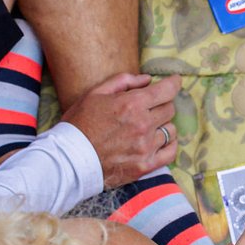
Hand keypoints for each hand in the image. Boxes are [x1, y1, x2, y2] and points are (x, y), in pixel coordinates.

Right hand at [61, 72, 180, 184]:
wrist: (69, 160)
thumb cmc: (80, 124)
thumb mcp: (96, 93)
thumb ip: (124, 81)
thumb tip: (147, 79)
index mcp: (132, 104)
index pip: (167, 90)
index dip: (174, 83)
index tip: (175, 81)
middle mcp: (143, 125)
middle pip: (169, 109)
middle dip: (162, 104)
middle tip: (150, 107)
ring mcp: (145, 147)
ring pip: (171, 130)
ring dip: (162, 125)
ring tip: (148, 126)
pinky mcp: (145, 166)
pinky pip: (170, 152)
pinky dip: (169, 144)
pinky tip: (159, 141)